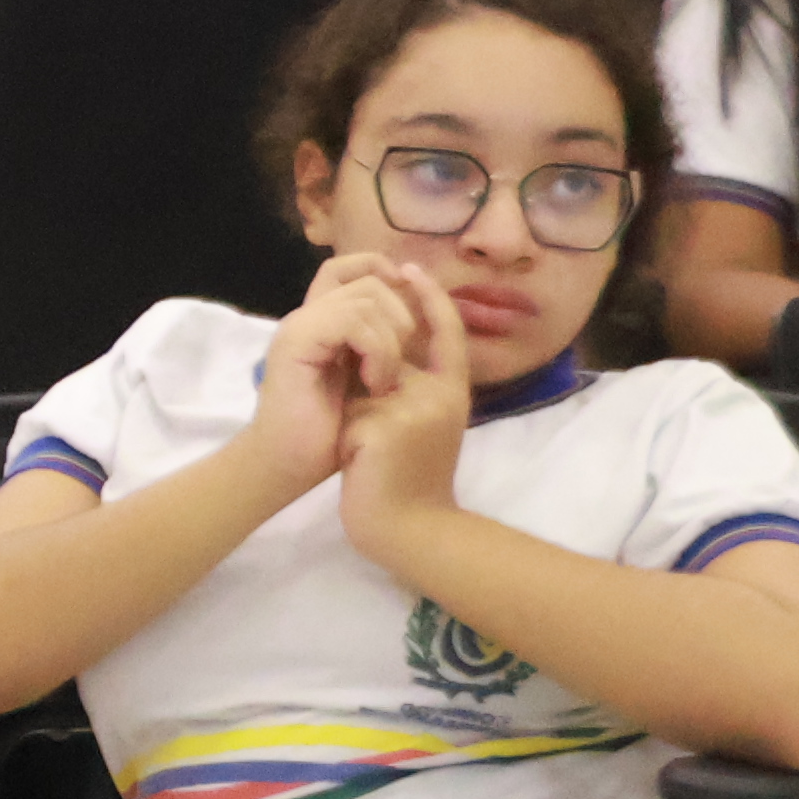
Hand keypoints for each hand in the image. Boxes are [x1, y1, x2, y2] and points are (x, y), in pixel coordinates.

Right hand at [247, 252, 422, 488]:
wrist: (290, 464)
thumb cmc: (330, 432)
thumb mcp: (369, 380)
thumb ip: (381, 345)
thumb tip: (420, 315)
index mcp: (324, 321)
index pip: (351, 267)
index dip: (384, 273)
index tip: (407, 313)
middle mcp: (309, 314)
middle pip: (368, 279)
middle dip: (401, 317)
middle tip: (396, 365)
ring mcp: (300, 324)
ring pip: (367, 298)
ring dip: (391, 343)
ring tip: (383, 383)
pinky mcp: (296, 340)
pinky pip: (353, 321)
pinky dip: (377, 352)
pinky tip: (374, 384)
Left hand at [333, 262, 472, 534]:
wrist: (412, 530)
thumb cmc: (410, 477)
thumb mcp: (421, 423)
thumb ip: (412, 384)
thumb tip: (387, 344)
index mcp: (453, 391)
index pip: (447, 329)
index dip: (430, 297)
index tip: (408, 267)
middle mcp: (441, 395)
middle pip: (392, 352)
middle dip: (369, 372)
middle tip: (368, 402)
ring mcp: (414, 411)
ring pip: (365, 383)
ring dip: (356, 413)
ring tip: (371, 452)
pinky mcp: (384, 430)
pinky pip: (349, 412)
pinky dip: (345, 435)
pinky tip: (358, 465)